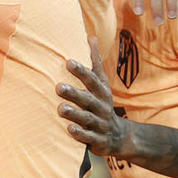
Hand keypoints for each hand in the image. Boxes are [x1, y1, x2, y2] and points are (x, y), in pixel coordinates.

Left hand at [57, 37, 131, 156]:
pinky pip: (89, 137)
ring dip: (74, 113)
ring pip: (87, 118)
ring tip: (60, 108)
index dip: (81, 71)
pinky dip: (80, 134)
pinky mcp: (97, 140)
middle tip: (58, 87)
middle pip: (88, 99)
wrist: (119, 137)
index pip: (92, 80)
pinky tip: (69, 129)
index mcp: (101, 92)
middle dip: (74, 93)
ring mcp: (100, 124)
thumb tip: (91, 37)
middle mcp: (101, 107)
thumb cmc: (102, 104)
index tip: (68, 61)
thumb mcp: (102, 84)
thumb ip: (95, 62)